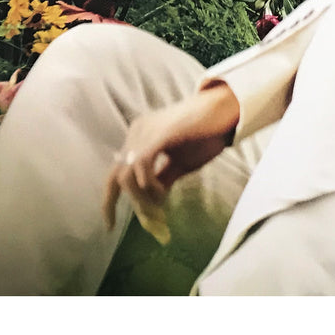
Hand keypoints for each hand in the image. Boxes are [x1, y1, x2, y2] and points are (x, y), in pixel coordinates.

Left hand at [101, 82, 239, 239]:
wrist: (226, 108)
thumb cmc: (206, 133)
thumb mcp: (181, 163)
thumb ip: (163, 179)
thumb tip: (151, 202)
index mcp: (139, 137)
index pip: (114, 174)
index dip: (109, 202)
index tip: (110, 226)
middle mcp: (136, 132)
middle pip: (115, 178)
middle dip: (131, 204)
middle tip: (151, 220)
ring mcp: (146, 131)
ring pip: (126, 176)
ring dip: (141, 198)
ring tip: (161, 203)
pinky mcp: (159, 133)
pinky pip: (142, 165)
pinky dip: (150, 185)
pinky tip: (164, 191)